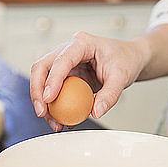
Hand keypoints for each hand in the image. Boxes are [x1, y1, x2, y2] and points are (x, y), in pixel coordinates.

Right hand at [30, 31, 147, 131]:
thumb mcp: (122, 77)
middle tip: (42, 112)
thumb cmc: (126, 60)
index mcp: (82, 43)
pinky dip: (54, 106)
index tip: (49, 99)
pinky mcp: (66, 75)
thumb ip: (110, 94)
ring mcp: (65, 63)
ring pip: (43, 80)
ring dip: (43, 102)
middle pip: (42, 67)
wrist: (129, 59)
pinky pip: (53, 90)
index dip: (52, 80)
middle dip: (37, 91)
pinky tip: (61, 120)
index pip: (61, 60)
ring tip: (55, 122)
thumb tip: (96, 112)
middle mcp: (69, 50)